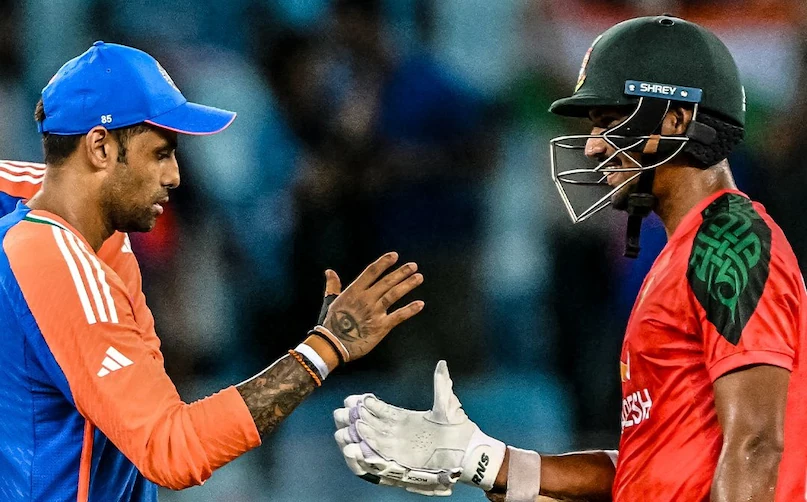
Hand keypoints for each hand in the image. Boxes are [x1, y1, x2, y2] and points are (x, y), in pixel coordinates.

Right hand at [320, 252, 423, 361]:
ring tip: (418, 277)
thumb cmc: (331, 324)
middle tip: (413, 265)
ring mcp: (374, 312)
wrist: (332, 345)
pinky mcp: (381, 327)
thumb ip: (333, 285)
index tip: (394, 256)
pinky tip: (420, 304)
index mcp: (354, 291)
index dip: (383, 263)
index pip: (371, 272)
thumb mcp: (331, 301)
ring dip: (407, 285)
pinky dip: (410, 310)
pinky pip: (398, 316)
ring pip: (394, 295)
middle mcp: (366, 299)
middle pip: (386, 282)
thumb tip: (329, 271)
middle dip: (401, 272)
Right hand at [334, 361, 505, 495]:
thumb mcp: (447, 405)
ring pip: (367, 440)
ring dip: (354, 435)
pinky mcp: (397, 462)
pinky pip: (375, 459)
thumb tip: (442, 364)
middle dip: (352, 418)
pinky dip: (363, 454)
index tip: (351, 400)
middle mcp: (396, 432)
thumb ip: (441, 384)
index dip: (364, 404)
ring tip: (345, 430)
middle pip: (367, 423)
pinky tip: (354, 447)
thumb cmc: (457, 429)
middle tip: (342, 413)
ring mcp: (395, 447)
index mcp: (403, 417)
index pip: (378, 408)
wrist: (464, 453)